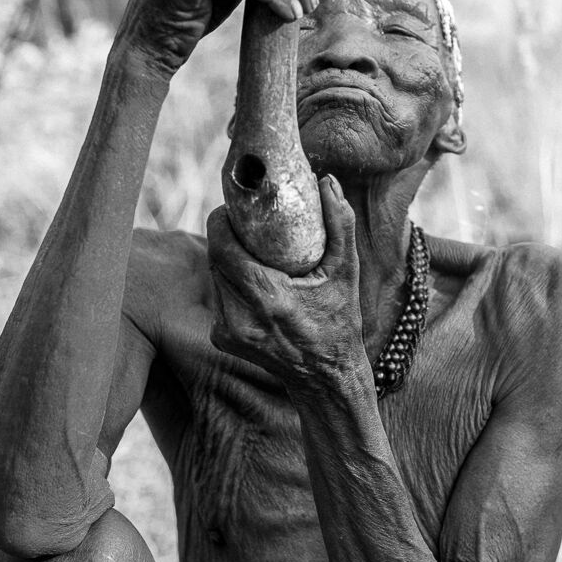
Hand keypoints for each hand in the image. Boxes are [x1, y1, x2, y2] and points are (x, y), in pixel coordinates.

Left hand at [207, 176, 367, 391]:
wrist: (327, 379)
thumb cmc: (340, 323)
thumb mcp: (346, 273)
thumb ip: (340, 225)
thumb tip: (328, 182)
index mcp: (268, 298)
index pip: (222, 245)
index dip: (223, 220)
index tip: (238, 207)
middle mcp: (240, 316)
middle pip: (215, 257)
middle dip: (228, 235)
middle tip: (248, 223)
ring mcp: (227, 330)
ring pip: (214, 275)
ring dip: (228, 259)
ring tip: (253, 250)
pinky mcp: (221, 338)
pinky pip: (218, 295)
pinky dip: (232, 283)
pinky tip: (256, 284)